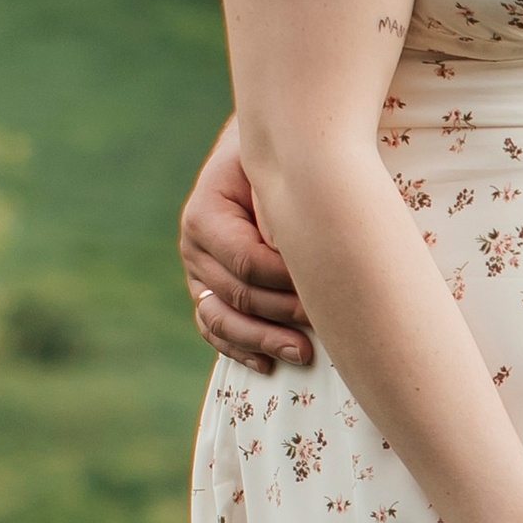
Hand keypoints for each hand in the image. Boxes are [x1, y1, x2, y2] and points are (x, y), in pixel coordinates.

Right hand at [183, 120, 315, 369]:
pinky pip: (215, 328)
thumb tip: (297, 259)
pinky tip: (269, 364)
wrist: (257, 158)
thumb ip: (279, 213)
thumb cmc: (276, 164)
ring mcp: (197, 273)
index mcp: (205, 215)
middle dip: (283, 315)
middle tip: (325, 326)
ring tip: (302, 354)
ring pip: (221, 319)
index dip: (288, 281)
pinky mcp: (207, 291)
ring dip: (262, 341)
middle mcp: (193, 247)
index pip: (247, 262)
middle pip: (237, 295)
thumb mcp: (276, 175)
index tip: (328, 288)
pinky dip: (240, 349)